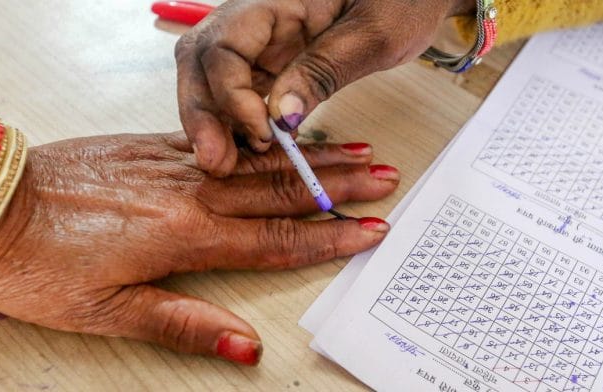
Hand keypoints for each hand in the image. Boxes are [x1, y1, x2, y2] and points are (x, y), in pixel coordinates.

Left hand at [0, 132, 398, 364]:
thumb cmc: (42, 264)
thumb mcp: (109, 312)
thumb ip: (182, 324)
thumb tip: (243, 346)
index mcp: (185, 236)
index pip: (275, 240)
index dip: (328, 237)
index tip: (369, 230)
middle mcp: (190, 193)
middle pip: (279, 191)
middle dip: (337, 187)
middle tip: (385, 178)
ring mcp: (174, 163)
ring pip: (257, 161)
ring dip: (309, 157)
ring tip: (353, 150)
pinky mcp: (153, 145)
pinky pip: (221, 140)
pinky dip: (258, 139)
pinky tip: (279, 134)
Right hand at [176, 0, 474, 175]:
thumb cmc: (402, 0)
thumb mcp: (371, 35)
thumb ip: (322, 72)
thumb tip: (281, 119)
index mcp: (271, 1)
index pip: (223, 48)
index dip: (231, 95)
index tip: (262, 132)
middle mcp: (254, 21)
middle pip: (200, 64)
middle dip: (202, 114)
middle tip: (215, 162)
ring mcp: (258, 44)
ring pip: (211, 82)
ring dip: (214, 124)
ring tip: (225, 164)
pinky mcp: (269, 65)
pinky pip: (239, 95)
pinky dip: (236, 125)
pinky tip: (244, 151)